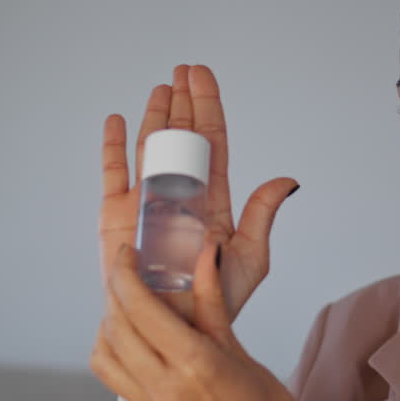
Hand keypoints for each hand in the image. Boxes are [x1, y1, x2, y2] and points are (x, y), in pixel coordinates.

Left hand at [90, 237, 314, 400]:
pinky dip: (110, 351)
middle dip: (115, 291)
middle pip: (117, 327)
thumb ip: (212, 301)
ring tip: (128, 305)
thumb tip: (205, 254)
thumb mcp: (239, 349)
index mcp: (194, 363)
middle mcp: (165, 387)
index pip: (140, 309)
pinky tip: (131, 339)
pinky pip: (113, 378)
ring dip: (108, 323)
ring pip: (104, 354)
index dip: (125, 274)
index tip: (128, 254)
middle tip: (127, 271)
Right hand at [99, 64, 298, 323]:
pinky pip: (113, 174)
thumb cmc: (214, 302)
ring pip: (149, 148)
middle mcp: (178, 194)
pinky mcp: (117, 216)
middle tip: (182, 71)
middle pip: (181, 138)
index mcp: (212, 199)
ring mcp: (146, 202)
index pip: (211, 143)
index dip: (208, 109)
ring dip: (154, 117)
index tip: (202, 78)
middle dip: (182, 103)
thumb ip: (262, 217)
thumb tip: (287, 181)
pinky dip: (113, 147)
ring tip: (160, 88)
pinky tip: (117, 120)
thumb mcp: (250, 258)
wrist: (175, 329)